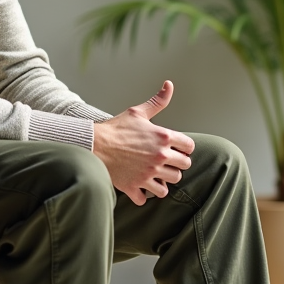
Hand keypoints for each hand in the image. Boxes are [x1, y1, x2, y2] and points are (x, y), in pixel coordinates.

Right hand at [92, 80, 195, 204]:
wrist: (94, 144)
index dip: (184, 148)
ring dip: (164, 180)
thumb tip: (169, 85)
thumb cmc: (115, 128)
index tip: (176, 148)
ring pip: (170, 184)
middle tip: (166, 162)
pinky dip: (144, 195)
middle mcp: (159, 157)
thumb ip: (157, 101)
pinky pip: (147, 198)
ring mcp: (148, 174)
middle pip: (183, 167)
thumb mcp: (138, 112)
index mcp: (163, 138)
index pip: (189, 147)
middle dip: (176, 164)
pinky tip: (140, 187)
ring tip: (155, 174)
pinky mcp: (135, 186)